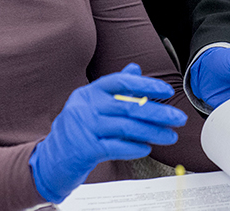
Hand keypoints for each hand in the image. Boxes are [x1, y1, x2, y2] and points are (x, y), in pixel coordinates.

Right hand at [29, 63, 187, 202]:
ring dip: (152, 132)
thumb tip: (135, 69)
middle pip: (127, 106)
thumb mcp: (91, 106)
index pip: (119, 81)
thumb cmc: (76, 132)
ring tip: (169, 136)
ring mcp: (83, 128)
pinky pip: (115, 147)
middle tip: (178, 118)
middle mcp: (84, 107)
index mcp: (88, 93)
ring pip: (125, 127)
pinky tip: (146, 148)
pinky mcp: (85, 149)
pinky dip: (134, 148)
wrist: (51, 160)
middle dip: (158, 112)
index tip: (165, 90)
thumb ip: (113, 89)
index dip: (145, 84)